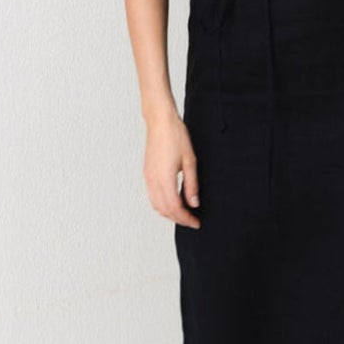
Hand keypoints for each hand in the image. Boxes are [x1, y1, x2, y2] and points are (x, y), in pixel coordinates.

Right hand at [145, 112, 201, 226]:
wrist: (160, 122)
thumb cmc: (175, 136)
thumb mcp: (190, 161)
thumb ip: (192, 184)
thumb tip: (194, 203)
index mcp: (164, 178)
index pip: (175, 208)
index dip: (186, 218)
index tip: (196, 222)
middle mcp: (153, 180)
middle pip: (164, 210)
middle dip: (178, 219)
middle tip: (192, 220)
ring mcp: (148, 178)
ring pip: (156, 205)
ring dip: (169, 213)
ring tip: (184, 213)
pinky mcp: (147, 174)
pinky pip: (152, 196)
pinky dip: (162, 205)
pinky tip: (173, 202)